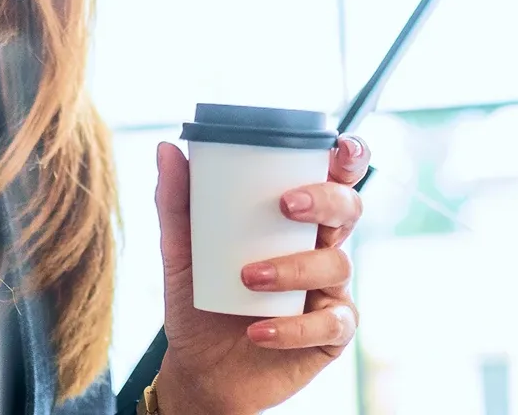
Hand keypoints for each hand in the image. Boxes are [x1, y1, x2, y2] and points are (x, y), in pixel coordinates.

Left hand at [149, 136, 368, 414]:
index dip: (349, 158)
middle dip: (326, 201)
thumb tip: (168, 148)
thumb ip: (177, 204)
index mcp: (295, 220)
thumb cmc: (199, 300)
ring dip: (293, 268)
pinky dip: (293, 327)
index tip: (338, 148)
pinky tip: (258, 330)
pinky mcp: (331, 334)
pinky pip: (329, 324)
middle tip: (285, 205)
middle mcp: (320, 248)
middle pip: (349, 210)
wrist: (200, 369)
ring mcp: (329, 291)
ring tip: (248, 278)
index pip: (334, 179)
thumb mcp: (182, 252)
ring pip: (337, 265)